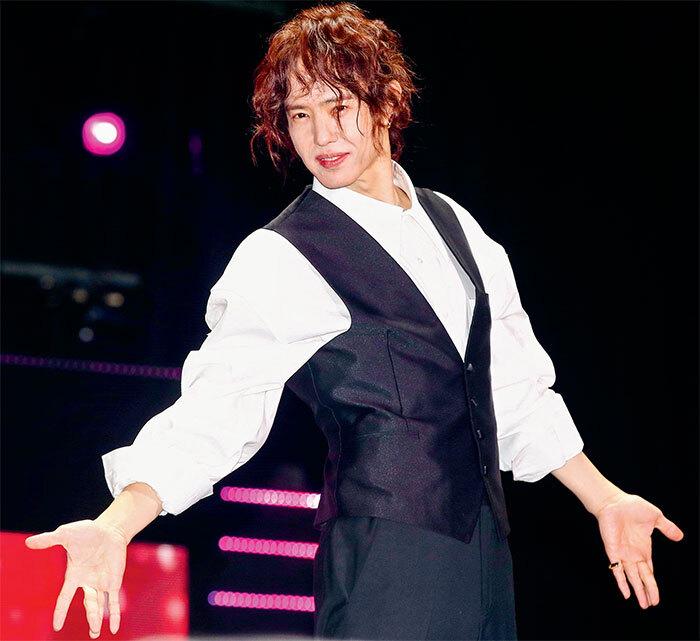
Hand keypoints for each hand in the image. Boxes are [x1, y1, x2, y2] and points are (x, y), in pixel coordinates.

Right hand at [25, 519, 127, 636]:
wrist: (109, 529)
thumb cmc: (87, 532)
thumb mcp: (67, 534)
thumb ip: (50, 540)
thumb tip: (29, 542)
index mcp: (74, 575)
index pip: (65, 597)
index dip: (61, 611)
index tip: (57, 626)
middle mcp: (88, 582)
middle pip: (89, 604)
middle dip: (91, 617)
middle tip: (93, 633)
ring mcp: (101, 582)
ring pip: (99, 605)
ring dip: (98, 618)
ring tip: (95, 634)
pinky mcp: (114, 580)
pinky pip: (114, 600)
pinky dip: (114, 613)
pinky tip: (115, 627)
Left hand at [594, 491, 683, 608]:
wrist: (614, 501)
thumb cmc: (632, 506)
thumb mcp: (655, 517)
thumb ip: (667, 527)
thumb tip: (680, 537)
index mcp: (643, 548)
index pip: (649, 570)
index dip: (652, 583)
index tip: (655, 595)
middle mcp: (633, 554)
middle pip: (642, 577)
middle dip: (648, 591)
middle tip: (652, 604)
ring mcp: (623, 553)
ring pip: (632, 577)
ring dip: (638, 590)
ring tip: (644, 604)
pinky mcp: (613, 551)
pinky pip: (617, 569)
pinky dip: (621, 581)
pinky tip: (626, 593)